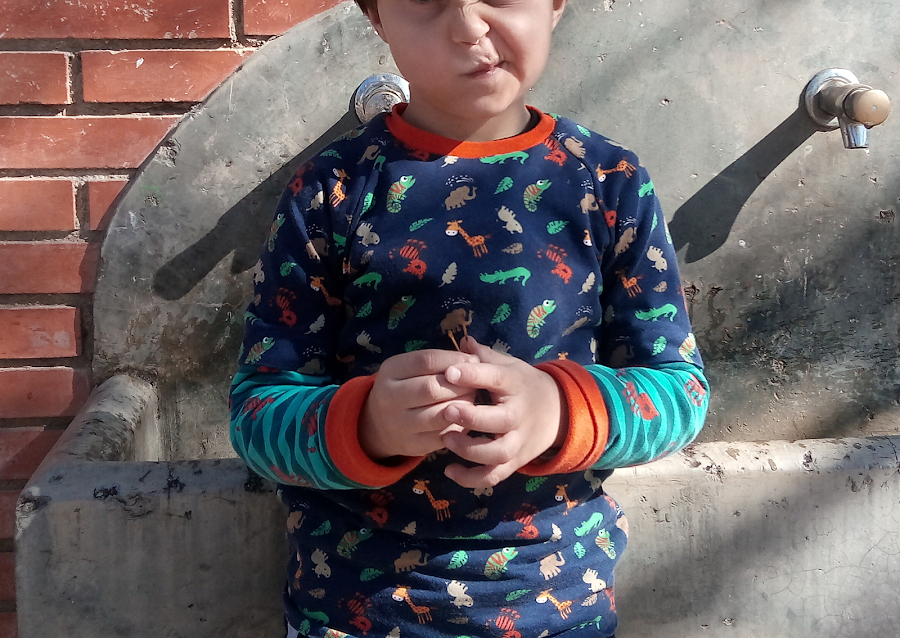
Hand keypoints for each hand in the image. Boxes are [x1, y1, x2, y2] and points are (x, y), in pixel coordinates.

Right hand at [359, 349, 479, 459]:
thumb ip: (439, 361)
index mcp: (391, 371)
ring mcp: (399, 424)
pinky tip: (464, 418)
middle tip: (475, 384)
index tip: (473, 361)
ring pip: (439, 415)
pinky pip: (443, 436)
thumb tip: (474, 360)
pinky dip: (459, 426)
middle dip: (460, 385)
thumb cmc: (406, 388)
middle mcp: (389, 397)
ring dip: (463, 406)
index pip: (426, 360)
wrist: (379, 425)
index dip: (453, 360)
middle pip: (432, 388)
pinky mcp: (412, 445)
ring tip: (472, 400)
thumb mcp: (412, 369)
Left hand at [439, 337, 566, 487]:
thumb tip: (463, 340)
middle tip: (446, 411)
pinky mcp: (514, 462)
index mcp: (515, 385)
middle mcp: (519, 415)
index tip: (449, 371)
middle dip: (472, 418)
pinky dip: (472, 479)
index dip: (473, 375)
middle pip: (500, 421)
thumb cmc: (522, 385)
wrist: (557, 413)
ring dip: (471, 450)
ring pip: (498, 454)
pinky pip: (494, 477)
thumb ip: (485, 356)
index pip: (496, 378)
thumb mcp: (509, 366)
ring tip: (446, 439)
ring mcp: (518, 442)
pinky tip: (449, 470)